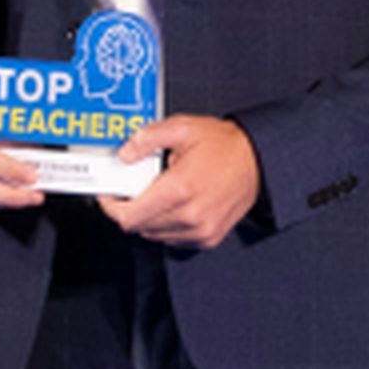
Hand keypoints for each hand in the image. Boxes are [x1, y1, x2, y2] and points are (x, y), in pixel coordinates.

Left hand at [104, 114, 260, 249]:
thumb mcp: (183, 128)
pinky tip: (175, 205)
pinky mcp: (209, 237)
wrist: (258, 161)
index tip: (109, 196)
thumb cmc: (226, 146)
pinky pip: (173, 240)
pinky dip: (167, 226)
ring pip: (154, 235)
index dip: (112, 207)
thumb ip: (147, 139)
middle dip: (130, 208)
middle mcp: (190, 214)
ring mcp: (200, 230)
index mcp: (180, 189)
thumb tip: (125, 153)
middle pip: (139, 227)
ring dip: (149, 218)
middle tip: (134, 189)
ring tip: (160, 194)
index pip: (129, 216)